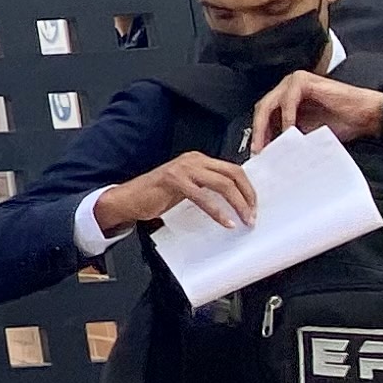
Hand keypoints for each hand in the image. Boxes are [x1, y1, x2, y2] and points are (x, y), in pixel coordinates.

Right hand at [95, 151, 255, 237]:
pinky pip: (202, 196)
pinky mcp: (174, 180)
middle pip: (232, 174)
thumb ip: (207, 189)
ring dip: (237, 203)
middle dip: (247, 196)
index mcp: (199, 160)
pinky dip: (217, 211)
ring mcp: (184, 169)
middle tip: (252, 214)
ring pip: (222, 183)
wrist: (129, 199)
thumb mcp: (188, 189)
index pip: (233, 170)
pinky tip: (225, 221)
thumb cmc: (156, 195)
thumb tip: (233, 202)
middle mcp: (194, 160)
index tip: (253, 206)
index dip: (247, 189)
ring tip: (243, 219)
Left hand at [249, 67, 382, 152]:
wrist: (365, 115)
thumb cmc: (341, 123)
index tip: (257, 153)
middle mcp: (288, 86)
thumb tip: (270, 152)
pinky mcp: (305, 81)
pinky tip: (289, 133)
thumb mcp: (306, 133)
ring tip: (269, 146)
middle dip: (258, 132)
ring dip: (267, 127)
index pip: (264, 115)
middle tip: (258, 151)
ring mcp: (295, 81)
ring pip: (270, 104)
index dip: (258, 133)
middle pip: (263, 108)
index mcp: (287, 97)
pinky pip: (288, 100)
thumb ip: (288, 136)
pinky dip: (286, 118)